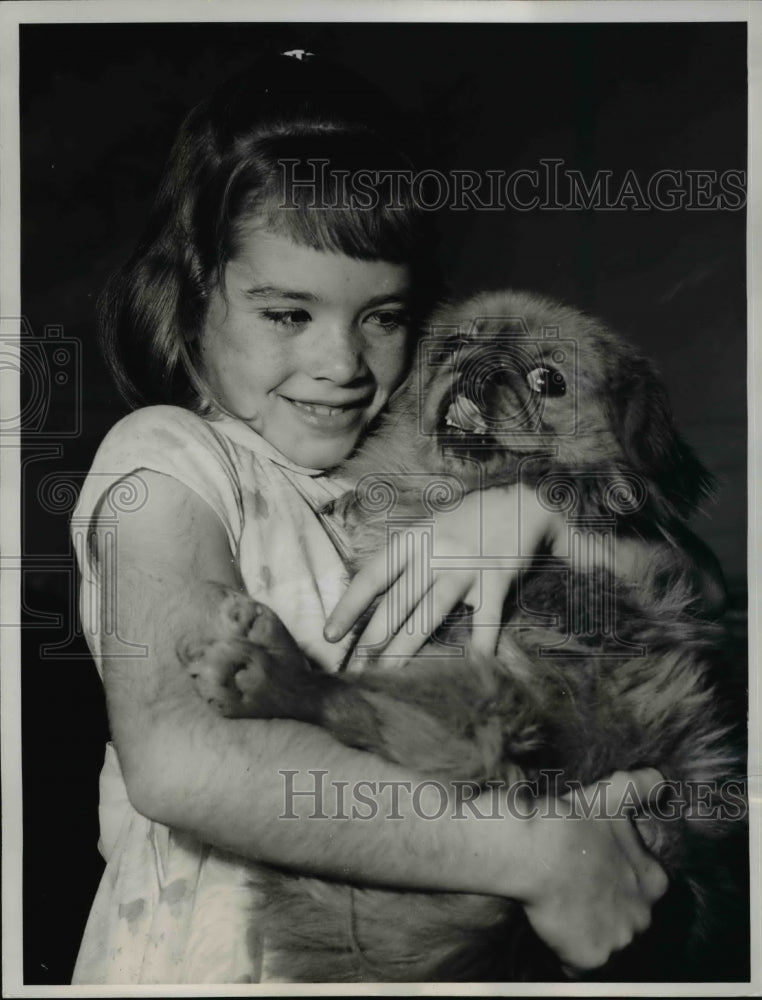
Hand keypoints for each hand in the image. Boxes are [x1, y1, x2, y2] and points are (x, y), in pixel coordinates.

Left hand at [324, 484, 561, 664]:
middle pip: (397, 601)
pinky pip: (486, 618)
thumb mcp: (430, 527)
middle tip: (355, 670)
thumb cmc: (469, 519)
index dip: (349, 606)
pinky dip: (481, 645)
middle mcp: (434, 552)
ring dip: (408, 645)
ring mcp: (465, 565)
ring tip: (390, 675)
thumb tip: (376, 595)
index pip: (372, 576)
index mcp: (413, 539)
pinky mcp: (496, 578)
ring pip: (430, 611)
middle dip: (374, 638)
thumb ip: (408, 558)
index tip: (330, 635)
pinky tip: (472, 669)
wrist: (520, 501)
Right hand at [522, 769, 668, 971]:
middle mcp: (644, 916)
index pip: (644, 890)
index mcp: (654, 881)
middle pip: (627, 920)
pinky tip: (553, 926)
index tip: (594, 870)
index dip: (617, 880)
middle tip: (575, 887)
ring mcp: (618, 941)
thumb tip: (661, 781)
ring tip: (561, 906)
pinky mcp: (591, 959)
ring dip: (587, 929)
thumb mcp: (614, 793)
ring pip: (605, 942)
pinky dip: (567, 952)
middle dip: (605, 908)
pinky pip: (579, 965)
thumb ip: (643, 785)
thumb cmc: (575, 820)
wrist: (537, 848)